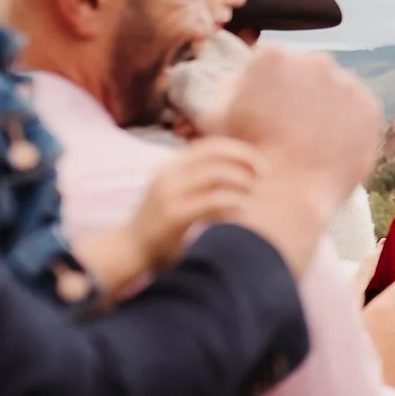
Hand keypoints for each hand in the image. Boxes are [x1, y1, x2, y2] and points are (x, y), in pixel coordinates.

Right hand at [130, 139, 263, 269]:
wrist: (131, 250)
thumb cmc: (163, 224)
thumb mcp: (179, 193)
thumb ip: (201, 181)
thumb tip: (243, 172)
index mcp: (172, 166)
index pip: (211, 145)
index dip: (240, 150)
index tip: (260, 164)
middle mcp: (169, 174)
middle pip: (216, 154)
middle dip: (246, 160)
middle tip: (264, 175)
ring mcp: (170, 193)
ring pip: (217, 174)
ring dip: (242, 181)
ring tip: (252, 193)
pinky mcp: (174, 215)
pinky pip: (213, 201)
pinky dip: (234, 202)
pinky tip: (242, 210)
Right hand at [221, 48, 382, 269]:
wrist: (285, 194)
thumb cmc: (245, 157)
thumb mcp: (216, 117)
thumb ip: (228, 87)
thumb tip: (239, 77)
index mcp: (274, 58)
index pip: (276, 64)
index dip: (271, 90)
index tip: (270, 112)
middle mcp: (315, 63)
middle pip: (309, 73)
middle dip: (302, 93)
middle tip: (293, 127)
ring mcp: (347, 84)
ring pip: (337, 91)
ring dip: (328, 107)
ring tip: (313, 141)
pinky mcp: (370, 108)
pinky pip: (359, 112)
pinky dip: (350, 125)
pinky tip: (332, 147)